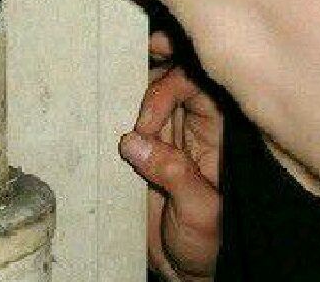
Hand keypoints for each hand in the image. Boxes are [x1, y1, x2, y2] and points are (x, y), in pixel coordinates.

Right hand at [119, 29, 222, 281]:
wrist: (183, 271)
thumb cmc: (208, 243)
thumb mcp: (200, 213)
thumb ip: (173, 174)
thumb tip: (135, 143)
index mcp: (216, 130)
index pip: (198, 83)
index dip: (171, 86)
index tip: (145, 120)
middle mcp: (192, 121)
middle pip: (173, 72)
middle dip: (154, 58)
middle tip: (132, 58)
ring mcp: (165, 130)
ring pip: (148, 86)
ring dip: (131, 81)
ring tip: (112, 83)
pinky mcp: (141, 144)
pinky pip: (128, 115)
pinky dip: (115, 104)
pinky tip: (103, 100)